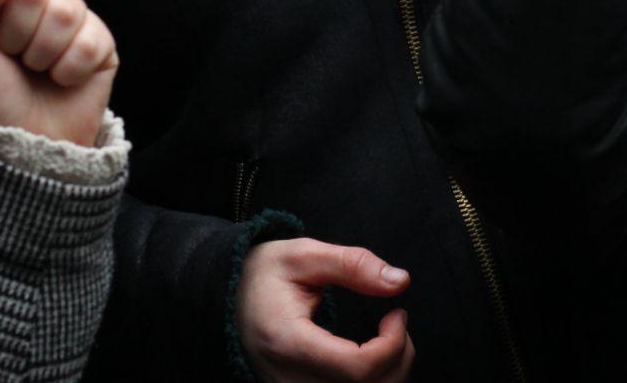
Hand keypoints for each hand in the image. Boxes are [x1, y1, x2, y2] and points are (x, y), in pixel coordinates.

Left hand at [0, 0, 116, 146]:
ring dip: (45, 50)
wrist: (19, 151)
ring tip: (35, 72)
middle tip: (9, 57)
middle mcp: (25, 8)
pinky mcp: (98, 45)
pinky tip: (61, 80)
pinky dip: (73, 65)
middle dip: (17, 27)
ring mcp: (65, 25)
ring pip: (67, 7)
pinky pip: (94, 35)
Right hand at [237, 238, 414, 382]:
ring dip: (389, 373)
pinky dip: (371, 381)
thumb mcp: (304, 255)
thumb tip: (400, 281)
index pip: (356, 369)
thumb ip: (353, 265)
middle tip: (397, 323)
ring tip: (388, 338)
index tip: (397, 313)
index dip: (391, 345)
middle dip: (398, 358)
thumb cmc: (263, 275)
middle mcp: (287, 379)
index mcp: (288, 342)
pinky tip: (372, 357)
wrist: (226, 300)